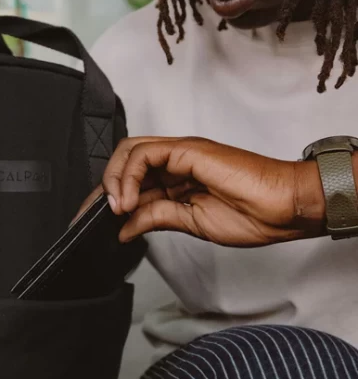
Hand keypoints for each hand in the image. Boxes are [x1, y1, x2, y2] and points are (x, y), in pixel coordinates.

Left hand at [99, 136, 326, 246]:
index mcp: (178, 178)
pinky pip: (145, 154)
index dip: (108, 198)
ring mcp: (182, 153)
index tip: (93, 223)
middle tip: (93, 216)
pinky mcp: (188, 150)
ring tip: (116, 209)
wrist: (284, 208)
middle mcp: (177, 162)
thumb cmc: (253, 214)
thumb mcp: (190, 223)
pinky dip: (128, 176)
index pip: (131, 181)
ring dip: (114, 181)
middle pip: (124, 162)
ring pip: (129, 152)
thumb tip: (124, 228)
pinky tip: (128, 200)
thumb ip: (156, 219)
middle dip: (101, 188)